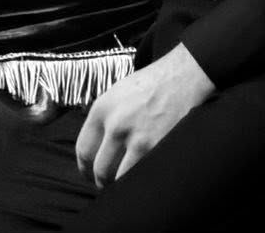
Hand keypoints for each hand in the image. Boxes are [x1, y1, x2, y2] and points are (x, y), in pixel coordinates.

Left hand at [75, 42, 214, 187]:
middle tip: (104, 185)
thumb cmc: (149, 84)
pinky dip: (139, 181)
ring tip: (122, 187)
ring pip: (120, 177)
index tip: (88, 174)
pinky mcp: (158, 147)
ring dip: (120, 186)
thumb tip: (96, 145)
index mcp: (101, 110)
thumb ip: (103, 119)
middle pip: (100, 168)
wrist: (181, 77)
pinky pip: (142, 174)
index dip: (84, 168)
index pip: (83, 149)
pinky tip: (140, 180)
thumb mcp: (115, 94)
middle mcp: (116, 125)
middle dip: (100, 182)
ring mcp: (138, 138)